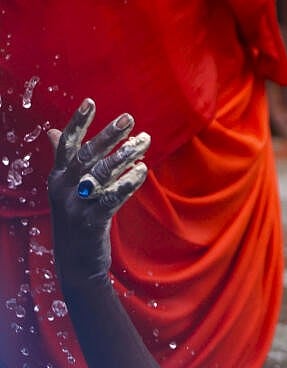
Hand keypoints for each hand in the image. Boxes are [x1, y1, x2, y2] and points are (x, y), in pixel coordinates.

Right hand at [47, 98, 149, 285]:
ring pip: (102, 173)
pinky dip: (127, 182)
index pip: (67, 144)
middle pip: (88, 155)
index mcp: (58, 177)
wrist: (75, 262)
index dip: (78, 122)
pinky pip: (112, 197)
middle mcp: (63, 188)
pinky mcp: (92, 220)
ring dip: (125, 155)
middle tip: (129, 119)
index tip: (90, 102)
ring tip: (144, 142)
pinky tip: (142, 171)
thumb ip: (65, 162)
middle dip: (109, 135)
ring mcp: (76, 204)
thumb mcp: (66, 190)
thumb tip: (55, 133)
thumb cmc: (76, 220)